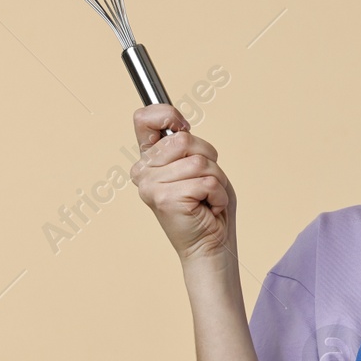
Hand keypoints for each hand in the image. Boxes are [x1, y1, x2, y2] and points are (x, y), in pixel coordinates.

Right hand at [131, 104, 236, 262]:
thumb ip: (187, 144)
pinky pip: (207, 181)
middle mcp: (142, 171)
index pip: (144, 118)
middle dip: (208, 159)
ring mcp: (150, 185)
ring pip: (200, 161)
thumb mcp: (199, 165)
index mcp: (149, 159)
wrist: (210, 246)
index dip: (167, 114)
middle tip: (204, 184)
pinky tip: (208, 208)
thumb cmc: (208, 206)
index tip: (183, 126)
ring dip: (215, 180)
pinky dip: (218, 195)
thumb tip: (180, 128)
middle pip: (184, 139)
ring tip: (206, 198)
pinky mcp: (165, 199)